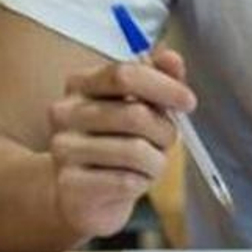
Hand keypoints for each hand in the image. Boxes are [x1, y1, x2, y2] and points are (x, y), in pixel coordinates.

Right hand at [46, 48, 193, 238]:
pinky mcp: (69, 184)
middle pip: (135, 114)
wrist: (84, 194)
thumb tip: (171, 58)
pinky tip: (133, 180)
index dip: (164, 86)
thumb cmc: (118, 142)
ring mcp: (63, 148)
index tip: (188, 101)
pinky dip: (142, 181)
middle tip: (167, 140)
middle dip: (165, 130)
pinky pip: (126, 180)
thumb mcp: (142, 106)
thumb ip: (160, 78)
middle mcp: (65, 112)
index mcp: (82, 83)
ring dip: (156, 160)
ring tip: (149, 163)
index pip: (125, 74)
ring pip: (135, 150)